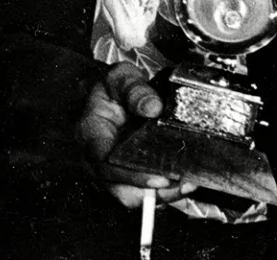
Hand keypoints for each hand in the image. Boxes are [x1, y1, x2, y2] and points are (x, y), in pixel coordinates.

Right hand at [77, 61, 194, 206]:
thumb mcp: (120, 77)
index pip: (103, 162)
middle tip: (182, 183)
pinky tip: (181, 182)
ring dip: (162, 196)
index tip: (160, 178)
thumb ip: (135, 89)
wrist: (106, 96)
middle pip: (121, 190)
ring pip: (134, 197)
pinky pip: (143, 195)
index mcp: (89, 133)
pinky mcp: (124, 178)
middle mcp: (95, 159)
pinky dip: (164, 194)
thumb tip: (153, 108)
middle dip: (154, 193)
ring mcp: (109, 172)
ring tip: (187, 183)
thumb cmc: (110, 88)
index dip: (131, 175)